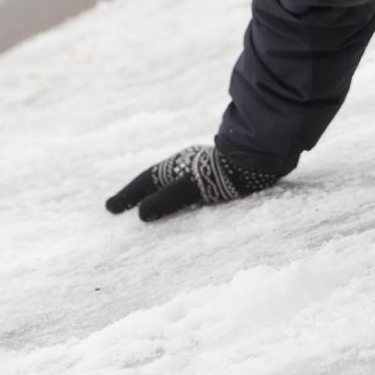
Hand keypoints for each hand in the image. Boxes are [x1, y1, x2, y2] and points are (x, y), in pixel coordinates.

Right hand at [105, 144, 278, 221]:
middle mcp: (189, 164)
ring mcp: (205, 169)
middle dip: (139, 194)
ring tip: (147, 212)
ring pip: (174, 183)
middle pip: (158, 180)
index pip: (147, 180)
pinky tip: (184, 209)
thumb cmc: (227, 174)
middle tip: (119, 208)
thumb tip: (141, 214)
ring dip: (159, 196)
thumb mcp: (192, 187)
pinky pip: (190, 189)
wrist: (264, 160)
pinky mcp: (221, 176)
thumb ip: (166, 200)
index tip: (109, 209)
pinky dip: (178, 199)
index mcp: (178, 164)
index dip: (127, 195)